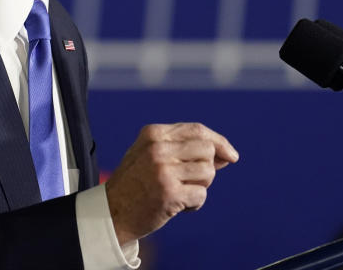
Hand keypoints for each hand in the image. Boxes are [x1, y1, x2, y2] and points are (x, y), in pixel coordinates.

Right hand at [104, 122, 237, 245]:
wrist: (111, 212)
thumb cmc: (136, 183)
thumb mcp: (152, 155)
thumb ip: (184, 150)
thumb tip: (227, 155)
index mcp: (153, 134)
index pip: (197, 130)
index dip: (219, 141)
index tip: (231, 155)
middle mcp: (158, 148)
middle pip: (207, 150)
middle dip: (207, 167)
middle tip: (191, 182)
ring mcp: (163, 170)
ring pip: (208, 172)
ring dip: (201, 187)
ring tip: (182, 193)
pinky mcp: (169, 193)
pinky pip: (201, 194)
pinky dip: (195, 204)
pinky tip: (179, 207)